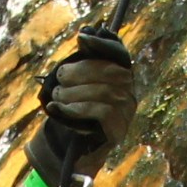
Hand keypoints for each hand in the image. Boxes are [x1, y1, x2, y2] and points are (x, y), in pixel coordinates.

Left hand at [24, 26, 137, 186]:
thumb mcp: (76, 86)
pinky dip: (78, 108)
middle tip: (59, 77)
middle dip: (82, 72)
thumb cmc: (75, 112)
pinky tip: (62, 108)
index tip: (82, 39)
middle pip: (111, 73)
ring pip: (105, 92)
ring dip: (76, 92)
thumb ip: (82, 64)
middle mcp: (129, 93)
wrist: (75, 151)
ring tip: (57, 95)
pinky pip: (101, 112)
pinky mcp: (119, 130)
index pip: (118, 54)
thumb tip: (85, 36)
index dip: (102, 45)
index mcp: (121, 78)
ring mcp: (127, 113)